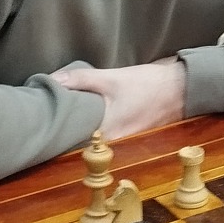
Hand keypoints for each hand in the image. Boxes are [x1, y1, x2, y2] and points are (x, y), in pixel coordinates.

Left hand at [54, 58, 186, 140]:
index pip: (71, 140)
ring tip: (62, 115)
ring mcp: (121, 142)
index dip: (55, 131)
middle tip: (46, 115)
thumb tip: (51, 80)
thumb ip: (81, 80)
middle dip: (64, 129)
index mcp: (106, 133)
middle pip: (80, 141)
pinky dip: (93, 127)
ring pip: (91, 139)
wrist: (182, 89)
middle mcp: (113, 144)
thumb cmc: (148, 85)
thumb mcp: (112, 78)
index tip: (41, 119)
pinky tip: (86, 115)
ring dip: (78, 128)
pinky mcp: (127, 135)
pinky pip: (103, 135)